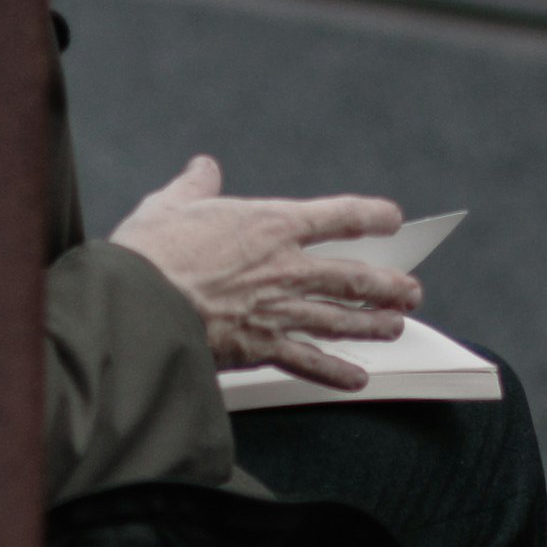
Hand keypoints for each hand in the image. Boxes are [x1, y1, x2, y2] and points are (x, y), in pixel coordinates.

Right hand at [107, 156, 419, 389]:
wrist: (137, 304)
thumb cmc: (149, 253)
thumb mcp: (170, 204)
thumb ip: (195, 186)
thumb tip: (203, 168)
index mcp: (271, 224)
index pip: (339, 216)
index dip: (372, 216)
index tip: (390, 219)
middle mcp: (286, 268)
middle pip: (354, 276)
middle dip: (388, 285)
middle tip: (409, 290)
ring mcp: (278, 310)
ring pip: (341, 318)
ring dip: (373, 324)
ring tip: (394, 328)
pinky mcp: (261, 346)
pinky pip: (309, 361)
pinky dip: (336, 372)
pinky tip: (356, 378)